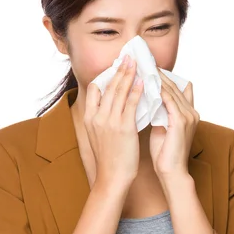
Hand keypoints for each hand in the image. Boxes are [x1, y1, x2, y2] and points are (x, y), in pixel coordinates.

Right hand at [85, 55, 143, 188]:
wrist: (112, 177)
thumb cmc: (109, 159)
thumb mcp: (97, 136)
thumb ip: (101, 119)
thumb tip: (109, 106)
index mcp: (89, 118)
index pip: (94, 89)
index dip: (105, 76)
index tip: (114, 66)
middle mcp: (97, 117)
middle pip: (108, 86)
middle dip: (119, 70)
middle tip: (128, 56)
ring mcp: (110, 121)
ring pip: (120, 92)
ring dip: (129, 74)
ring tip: (136, 62)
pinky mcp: (124, 127)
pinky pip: (131, 104)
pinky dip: (137, 91)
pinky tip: (143, 82)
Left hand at [149, 68, 199, 179]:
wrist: (171, 172)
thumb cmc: (164, 153)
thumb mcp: (161, 128)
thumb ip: (159, 113)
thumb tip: (147, 101)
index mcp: (187, 113)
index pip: (176, 88)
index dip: (164, 77)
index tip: (148, 66)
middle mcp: (191, 111)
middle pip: (173, 85)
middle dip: (157, 73)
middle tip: (142, 61)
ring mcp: (188, 115)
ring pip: (170, 90)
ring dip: (156, 78)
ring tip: (142, 67)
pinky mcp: (181, 121)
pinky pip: (168, 100)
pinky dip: (158, 90)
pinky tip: (146, 82)